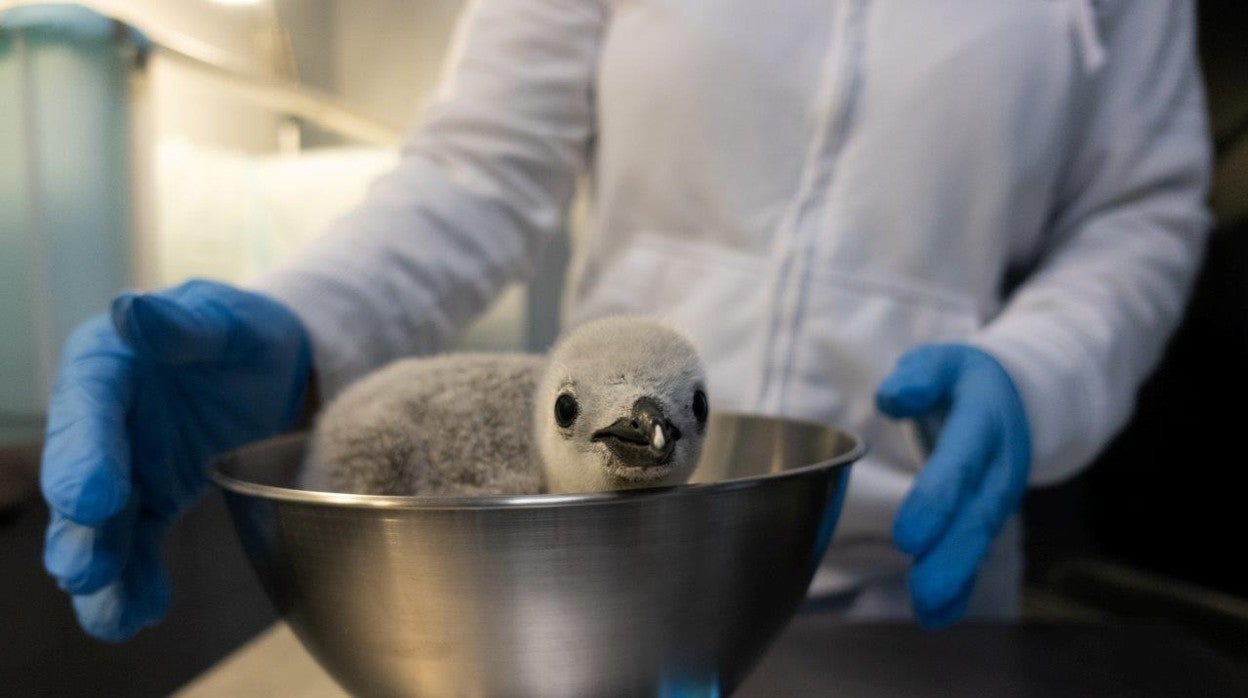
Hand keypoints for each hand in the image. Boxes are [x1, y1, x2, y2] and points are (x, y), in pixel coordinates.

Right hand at [41, 280, 310, 640]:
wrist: (269, 366)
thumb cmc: (241, 333)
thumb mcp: (225, 320)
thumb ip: (183, 323)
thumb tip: (131, 309)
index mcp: (107, 365)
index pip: (88, 408)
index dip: (86, 455)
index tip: (91, 499)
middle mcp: (101, 421)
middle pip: (80, 475)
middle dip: (80, 527)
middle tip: (82, 570)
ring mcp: (121, 466)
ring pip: (99, 523)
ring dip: (102, 568)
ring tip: (109, 613)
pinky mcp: (148, 500)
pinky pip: (134, 544)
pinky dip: (132, 580)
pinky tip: (135, 615)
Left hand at [875, 344, 1029, 627]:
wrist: (1017, 397)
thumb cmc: (962, 381)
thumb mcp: (943, 361)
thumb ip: (919, 376)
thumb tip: (895, 396)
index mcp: (983, 422)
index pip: (958, 465)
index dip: (935, 501)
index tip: (907, 535)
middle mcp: (996, 466)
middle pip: (974, 516)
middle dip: (949, 556)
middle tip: (922, 590)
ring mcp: (996, 496)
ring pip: (977, 541)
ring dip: (954, 577)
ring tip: (926, 608)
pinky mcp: (987, 517)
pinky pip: (976, 553)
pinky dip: (960, 587)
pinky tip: (935, 615)